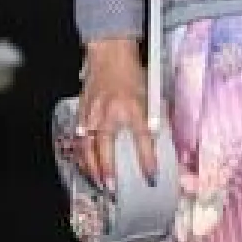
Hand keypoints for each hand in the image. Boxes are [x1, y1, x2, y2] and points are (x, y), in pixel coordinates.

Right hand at [76, 40, 156, 188]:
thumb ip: (155, 118)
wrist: (109, 54)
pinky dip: (82, 154)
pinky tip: (85, 164)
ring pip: (87, 146)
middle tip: (112, 187)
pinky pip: (79, 138)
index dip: (147, 159)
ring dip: (92, 167)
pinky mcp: (82, 112)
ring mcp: (93, 112)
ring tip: (98, 182)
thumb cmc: (132, 74)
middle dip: (108, 170)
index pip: (142, 138)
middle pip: (106, 147)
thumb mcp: (151, 94)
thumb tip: (161, 140)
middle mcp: (111, 111)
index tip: (151, 176)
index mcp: (133, 106)